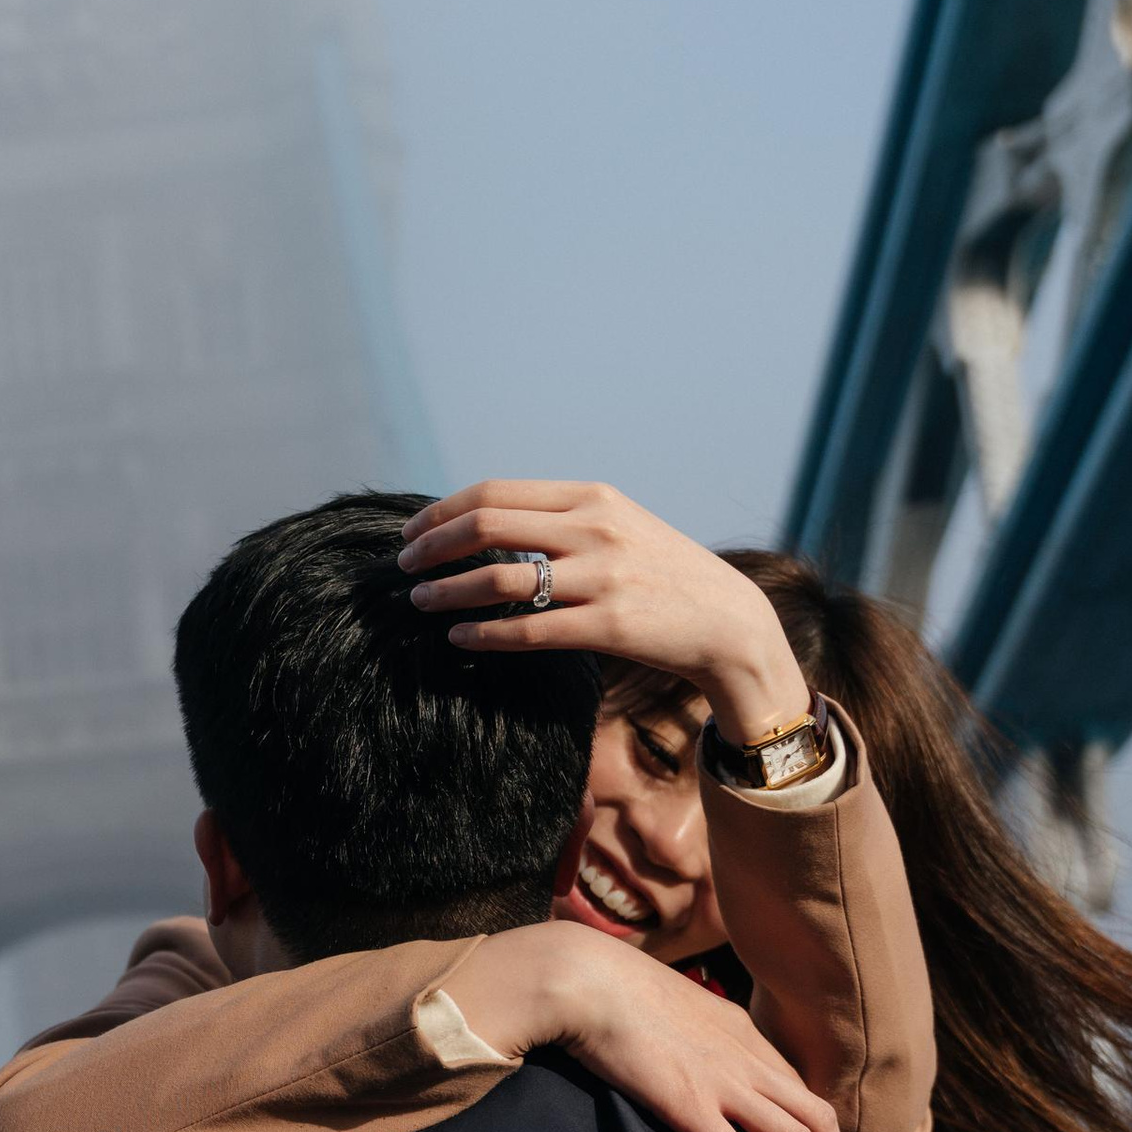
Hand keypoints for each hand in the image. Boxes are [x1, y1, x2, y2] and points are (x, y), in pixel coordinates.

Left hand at [400, 481, 806, 745]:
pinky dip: (483, 634)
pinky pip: (527, 630)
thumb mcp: (617, 525)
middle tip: (403, 568)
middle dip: (431, 547)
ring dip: (447, 592)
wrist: (728, 621)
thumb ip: (561, 518)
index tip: (412, 532)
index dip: (441, 512)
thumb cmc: (662, 574)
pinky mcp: (609, 626)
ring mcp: (602, 577)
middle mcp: (594, 529)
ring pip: (498, 579)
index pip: (494, 493)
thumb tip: (485, 521)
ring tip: (421, 603)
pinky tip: (461, 638)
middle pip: (485, 525)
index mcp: (590, 497)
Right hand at [457, 923, 844, 1131]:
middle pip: (818, 1119)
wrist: (586, 980)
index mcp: (743, 1032)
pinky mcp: (691, 1106)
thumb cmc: (614, 988)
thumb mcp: (674, 1004)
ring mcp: (723, 1083)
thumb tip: (688, 1056)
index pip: (800, 1088)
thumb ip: (696, 1033)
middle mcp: (747, 1059)